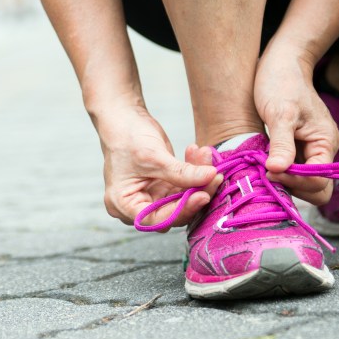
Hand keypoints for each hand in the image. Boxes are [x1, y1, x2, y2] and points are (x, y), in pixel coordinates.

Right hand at [94, 106, 220, 229]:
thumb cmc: (127, 137)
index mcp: (124, 205)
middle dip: (195, 193)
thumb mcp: (153, 156)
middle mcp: (138, 205)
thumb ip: (181, 171)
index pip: (156, 219)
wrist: (124, 118)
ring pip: (184, 199)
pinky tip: (199, 154)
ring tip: (205, 156)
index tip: (203, 195)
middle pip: (174, 212)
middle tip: (214, 176)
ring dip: (199, 180)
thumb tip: (210, 176)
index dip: (181, 210)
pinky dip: (195, 172)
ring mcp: (153, 196)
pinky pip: (185, 186)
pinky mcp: (164, 186)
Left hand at [253, 48, 338, 204]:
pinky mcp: (297, 149)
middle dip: (293, 188)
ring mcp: (310, 151)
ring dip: (284, 182)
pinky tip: (262, 165)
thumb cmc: (281, 83)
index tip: (270, 172)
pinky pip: (292, 171)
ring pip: (303, 183)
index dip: (296, 183)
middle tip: (266, 176)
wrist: (281, 65)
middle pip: (317, 189)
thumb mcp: (280, 113)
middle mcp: (322, 150)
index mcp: (325, 142)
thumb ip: (281, 143)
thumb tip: (278, 170)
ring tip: (262, 169)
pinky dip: (279, 173)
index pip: (320, 181)